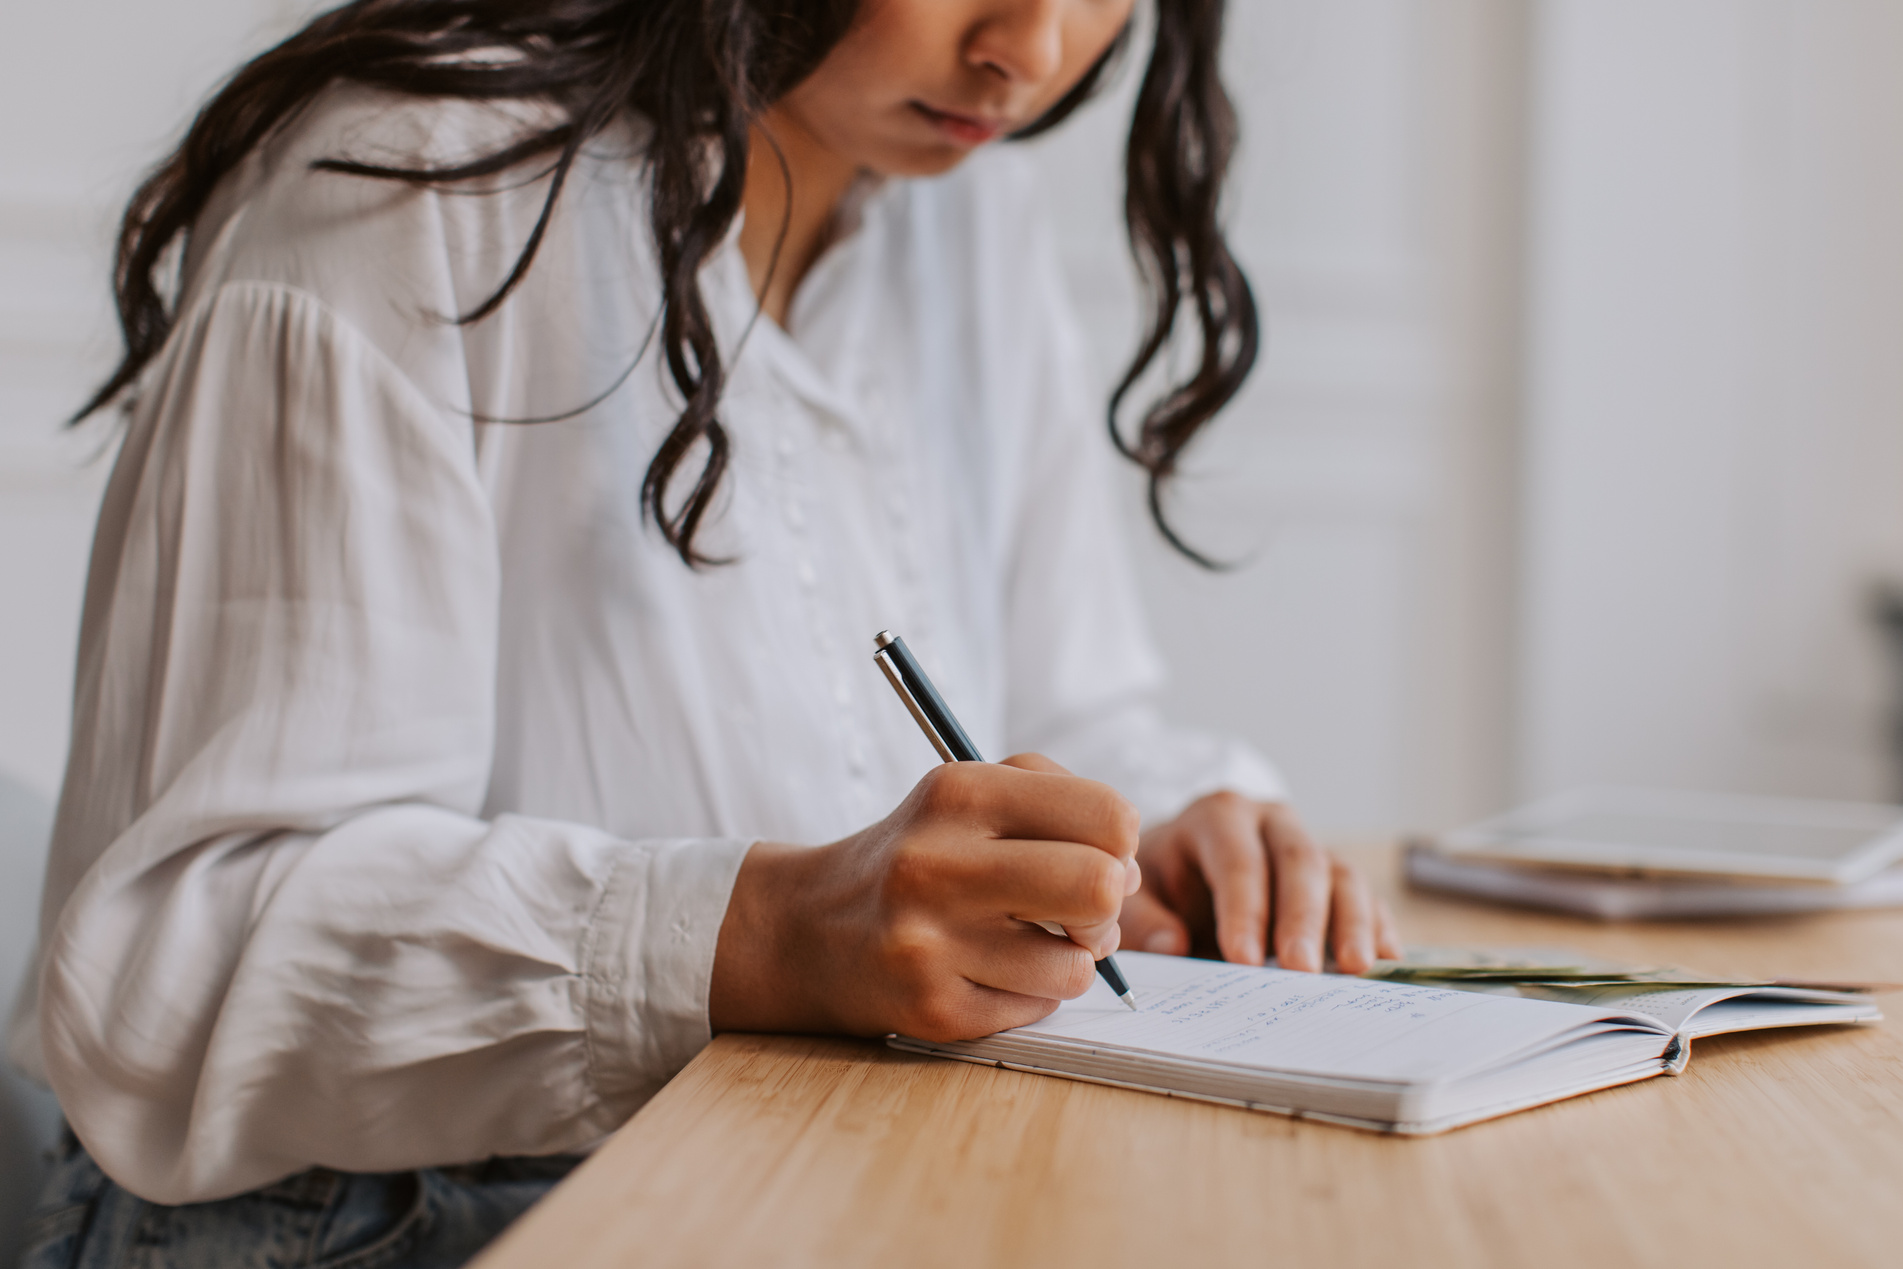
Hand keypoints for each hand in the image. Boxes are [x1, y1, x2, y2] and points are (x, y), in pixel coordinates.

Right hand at [710, 754, 1139, 1041]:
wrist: (810, 928)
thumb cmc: (918, 854)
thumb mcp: (969, 791)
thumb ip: (1057, 800)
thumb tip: (1127, 869)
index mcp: (959, 793)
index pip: (1106, 815)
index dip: (1120, 842)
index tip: (1097, 853)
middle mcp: (938, 864)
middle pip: (1099, 888)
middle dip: (1108, 906)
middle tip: (1083, 911)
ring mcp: (930, 943)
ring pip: (1075, 966)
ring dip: (1071, 960)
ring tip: (1032, 944)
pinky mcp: (932, 1008)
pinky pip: (1036, 1010)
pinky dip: (1030, 994)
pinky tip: (989, 972)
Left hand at [1118, 792, 1400, 974]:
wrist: (1185, 865)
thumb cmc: (1162, 881)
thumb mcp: (1138, 894)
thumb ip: (1145, 920)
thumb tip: (1172, 947)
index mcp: (1218, 816)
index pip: (1238, 859)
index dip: (1244, 910)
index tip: (1243, 960)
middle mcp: (1272, 823)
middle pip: (1300, 861)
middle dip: (1302, 918)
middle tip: (1300, 971)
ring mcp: (1310, 845)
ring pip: (1342, 875)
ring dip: (1352, 923)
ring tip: (1354, 969)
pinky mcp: (1337, 877)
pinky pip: (1367, 896)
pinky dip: (1378, 927)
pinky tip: (1384, 962)